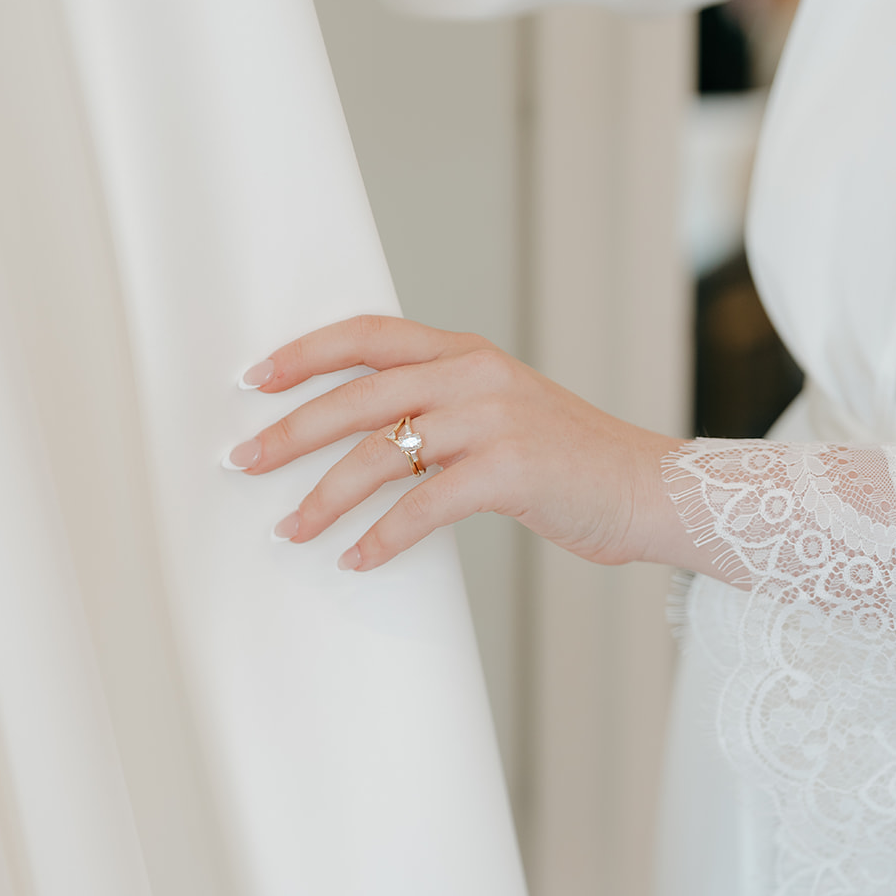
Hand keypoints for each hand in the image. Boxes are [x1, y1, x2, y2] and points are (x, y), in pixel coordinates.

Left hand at [229, 315, 697, 573]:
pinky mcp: (510, 471)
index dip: (305, 354)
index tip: (255, 379)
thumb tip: (362, 438)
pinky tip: (356, 559)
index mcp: (466, 352)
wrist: (649, 490)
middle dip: (292, 431)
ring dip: (326, 496)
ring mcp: (494, 420)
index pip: (368, 336)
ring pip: (381, 452)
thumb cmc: (569, 461)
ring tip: (290, 529)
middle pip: (359, 396)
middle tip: (245, 461)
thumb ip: (440, 408)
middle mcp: (475, 375)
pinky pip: (423, 505)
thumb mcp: (500, 413)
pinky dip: (382, 537)